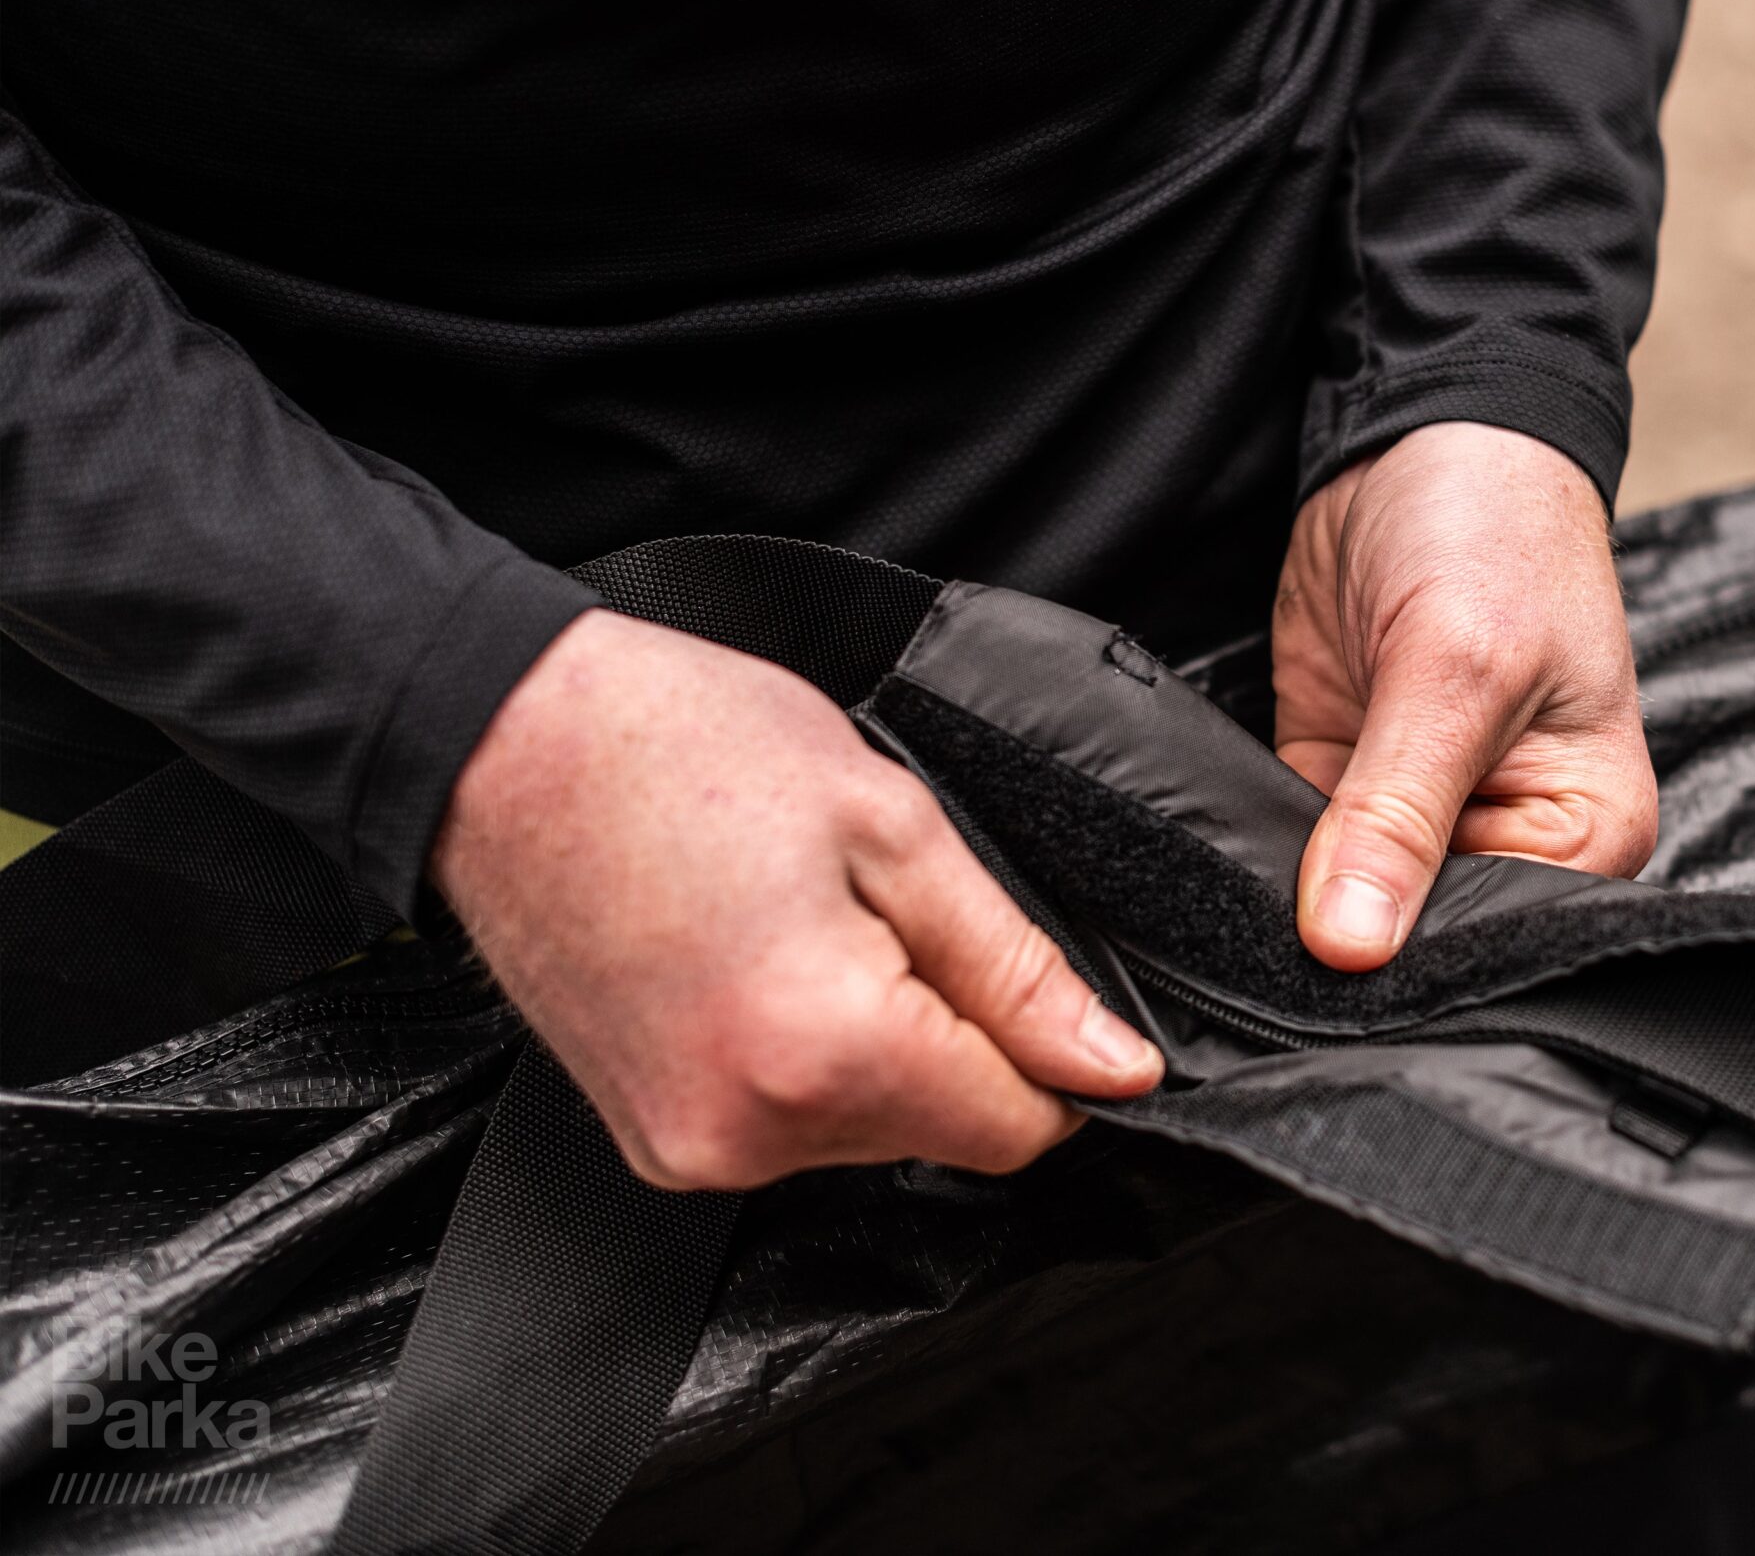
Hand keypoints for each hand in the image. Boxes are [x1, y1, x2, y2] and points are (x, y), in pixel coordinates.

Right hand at [431, 609, 1161, 1189]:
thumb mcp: (892, 825)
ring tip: (798, 921)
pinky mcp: (653, 1145)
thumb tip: (1111, 1064)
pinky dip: (801, 1057)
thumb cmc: (679, 748)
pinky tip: (755, 960)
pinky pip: (787, 1126)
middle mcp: (751, 1134)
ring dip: (871, 1042)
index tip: (1018, 976)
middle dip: (945, 1029)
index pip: (1017, 1130)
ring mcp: (690, 1151)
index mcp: (826, 1053)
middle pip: (941, 1131)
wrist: (500, 745)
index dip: (1048, 1055)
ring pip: (867, 1132)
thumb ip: (1013, 967)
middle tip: (872, 906)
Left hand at [1274, 422, 1657, 971]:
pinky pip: (1287, 849)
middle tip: (1268, 948)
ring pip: (1340, 903)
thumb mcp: (1456, 668)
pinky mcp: (1336, 782)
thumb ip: (1399, 810)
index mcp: (1586, 833)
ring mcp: (1417, 816)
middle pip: (1415, 938)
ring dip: (1288, 901)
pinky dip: (1252, 852)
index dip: (1412, 964)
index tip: (1332, 972)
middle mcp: (1508, 840)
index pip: (1494, 943)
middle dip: (1345, 940)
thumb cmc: (1492, 529)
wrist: (1420, 430)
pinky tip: (1218, 862)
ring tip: (1237, 905)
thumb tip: (1349, 945)